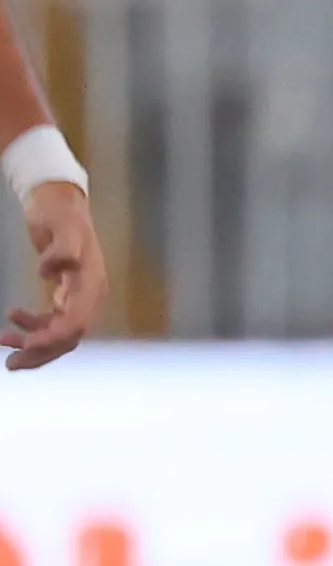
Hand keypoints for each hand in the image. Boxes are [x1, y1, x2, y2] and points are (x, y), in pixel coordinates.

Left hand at [6, 181, 102, 369]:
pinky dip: (33, 327)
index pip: (76, 323)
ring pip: (60, 334)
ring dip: (34, 344)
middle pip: (69, 337)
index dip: (52, 338)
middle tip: (10, 365)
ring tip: (4, 344)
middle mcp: (89, 295)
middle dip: (41, 353)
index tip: (25, 344)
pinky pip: (53, 321)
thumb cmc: (59, 211)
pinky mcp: (66, 293)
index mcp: (91, 284)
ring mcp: (78, 295)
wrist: (59, 200)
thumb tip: (51, 269)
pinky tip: (12, 319)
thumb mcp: (61, 224)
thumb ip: (62, 247)